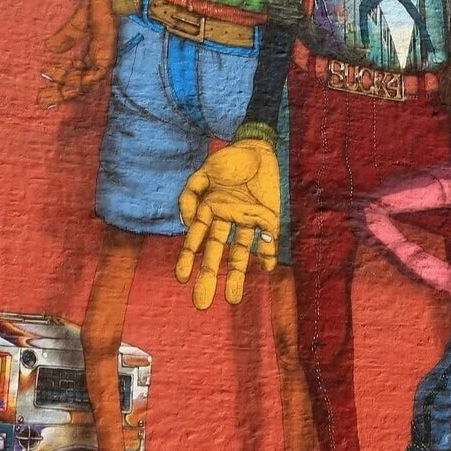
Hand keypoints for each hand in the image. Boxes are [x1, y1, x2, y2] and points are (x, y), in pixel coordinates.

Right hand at [38, 0, 122, 105]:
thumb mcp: (83, 16)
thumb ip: (70, 33)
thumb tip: (50, 48)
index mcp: (96, 47)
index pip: (77, 68)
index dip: (61, 75)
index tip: (44, 76)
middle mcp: (101, 56)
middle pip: (80, 80)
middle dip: (60, 90)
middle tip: (41, 99)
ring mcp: (105, 57)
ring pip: (85, 82)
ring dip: (65, 90)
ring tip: (46, 97)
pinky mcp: (108, 55)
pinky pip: (92, 76)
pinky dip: (76, 81)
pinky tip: (61, 83)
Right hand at [176, 137, 280, 308]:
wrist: (257, 147)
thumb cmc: (228, 160)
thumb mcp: (204, 172)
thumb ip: (190, 194)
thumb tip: (187, 222)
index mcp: (209, 211)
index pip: (196, 239)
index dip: (189, 258)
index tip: (182, 278)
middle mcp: (227, 220)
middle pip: (216, 252)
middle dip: (208, 276)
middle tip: (201, 303)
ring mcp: (247, 220)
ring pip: (240, 251)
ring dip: (236, 274)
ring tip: (232, 299)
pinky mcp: (268, 217)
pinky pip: (268, 239)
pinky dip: (268, 252)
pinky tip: (267, 267)